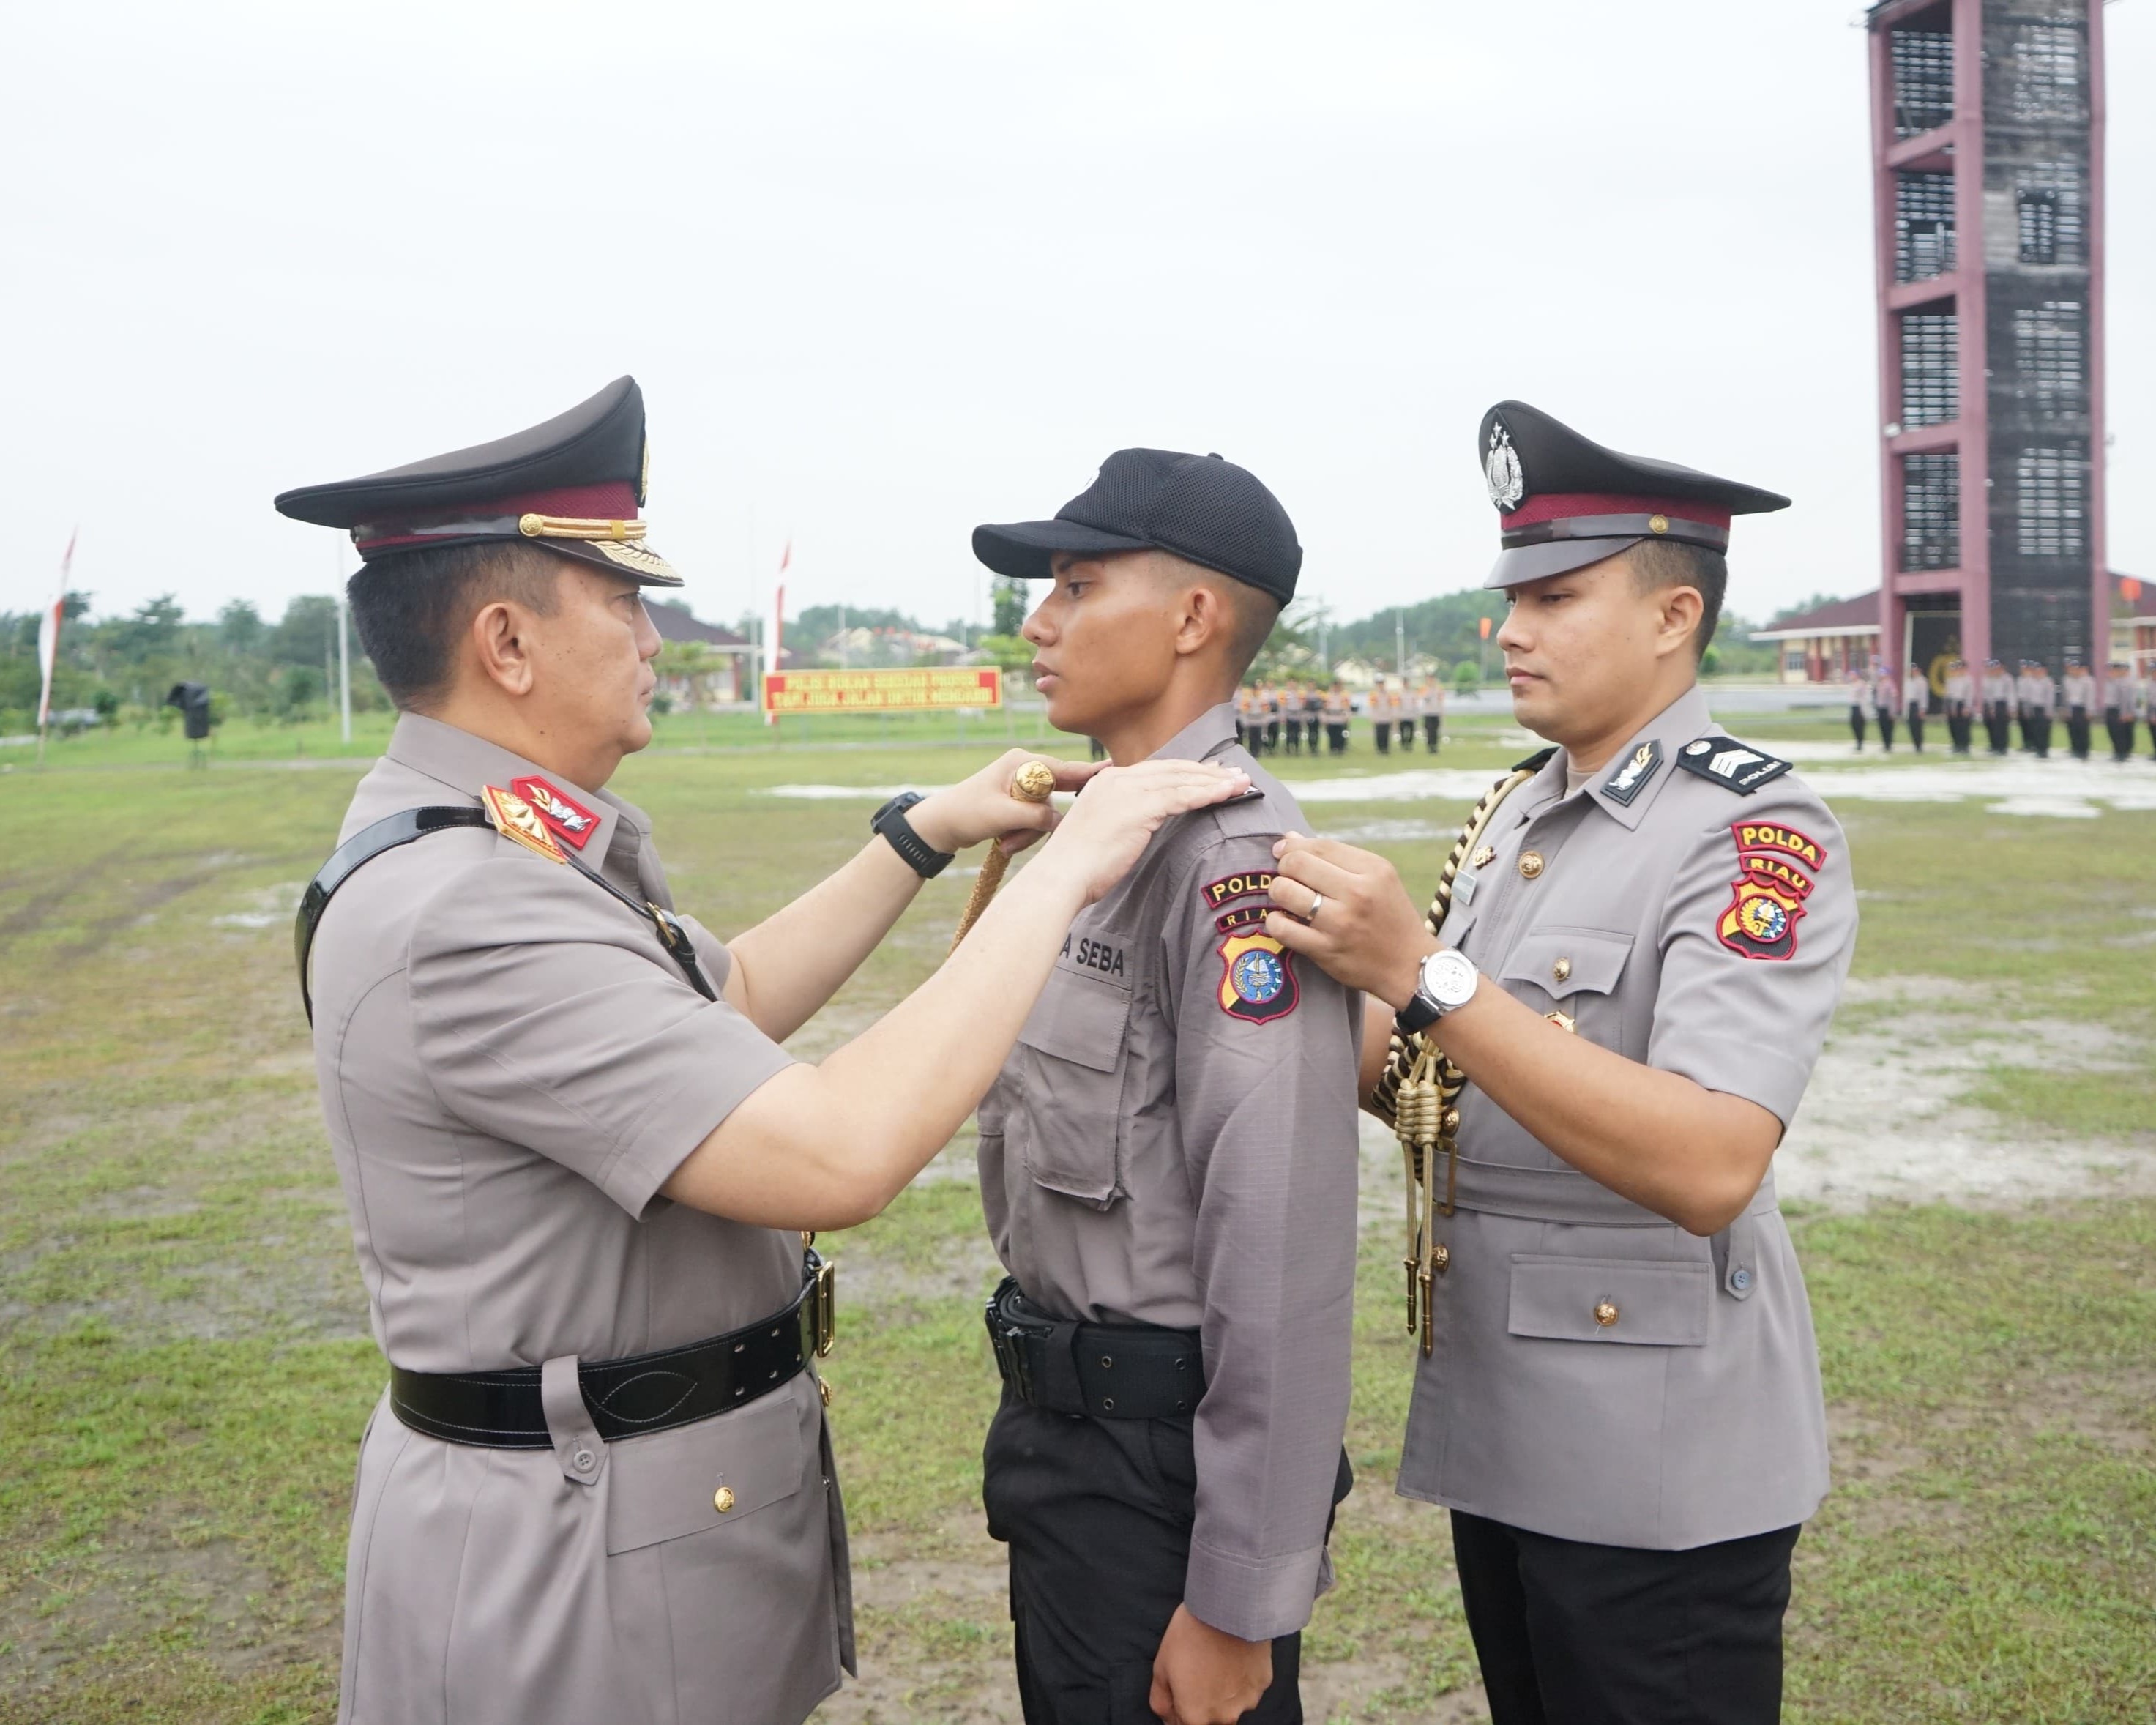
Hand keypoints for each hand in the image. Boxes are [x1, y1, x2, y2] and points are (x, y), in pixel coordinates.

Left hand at [907, 749, 1102, 855]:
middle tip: (1020, 837)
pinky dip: (1024, 834)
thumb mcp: (1002, 815)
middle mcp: (1025, 770)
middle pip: (1057, 793)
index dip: (1089, 773)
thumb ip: (1036, 816)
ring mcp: (1023, 787)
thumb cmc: (965, 813)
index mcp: (1022, 762)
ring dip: (1029, 833)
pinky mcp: (1019, 803)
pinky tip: (1007, 844)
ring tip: (1008, 844)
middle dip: (1042, 820)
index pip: (1064, 768)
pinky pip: (1035, 819)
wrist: (940, 825)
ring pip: (1046, 812)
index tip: (1114, 771)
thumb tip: (1060, 821)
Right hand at [1031, 760, 1249, 905]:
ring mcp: (1127, 790)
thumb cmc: (1078, 867)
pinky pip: (1182, 797)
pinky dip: (1208, 794)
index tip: (1210, 774)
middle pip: (1172, 769)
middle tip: (1234, 774)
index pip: (1155, 770)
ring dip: (1216, 781)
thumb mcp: (1100, 832)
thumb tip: (1139, 827)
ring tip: (1242, 783)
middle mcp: (1117, 779)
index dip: (1186, 771)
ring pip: (1181, 780)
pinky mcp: (1139, 808)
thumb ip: (1122, 821)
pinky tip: (1227, 794)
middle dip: (1207, 771)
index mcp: (1105, 781)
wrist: (1061, 877)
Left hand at [1148, 1605, 1272, 1724]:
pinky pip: (1249, 1687)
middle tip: (1199, 1670)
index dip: (1180, 1708)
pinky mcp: (1263, 1684)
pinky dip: (1242, 1677)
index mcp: (1195, 1717)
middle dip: (1202, 1701)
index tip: (1181, 1687)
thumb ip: (1161, 1701)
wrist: (1228, 1608)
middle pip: (1210, 1718)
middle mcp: (1223, 1717)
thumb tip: (1168, 1717)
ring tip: (1218, 1659)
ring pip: (1231, 1704)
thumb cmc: (1190, 1636)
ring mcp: (1247, 1701)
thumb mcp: (1161, 1667)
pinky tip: (1234, 1655)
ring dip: (1224, 1691)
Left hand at [1263, 832, 1438, 1010]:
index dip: (1293, 846)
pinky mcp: (1326, 950)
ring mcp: (1340, 923)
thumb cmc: (1390, 917)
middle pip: (1297, 864)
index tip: (1283, 851)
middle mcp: (1357, 893)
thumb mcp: (1379, 878)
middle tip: (1286, 877)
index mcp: (1373, 870)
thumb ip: (1336, 857)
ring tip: (1285, 898)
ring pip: (1285, 892)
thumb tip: (1290, 839)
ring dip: (1277, 892)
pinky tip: (1283, 920)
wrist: (1409, 966)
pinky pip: (1283, 929)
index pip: (1320, 846)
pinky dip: (1275, 921)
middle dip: (1283, 867)